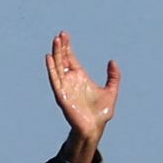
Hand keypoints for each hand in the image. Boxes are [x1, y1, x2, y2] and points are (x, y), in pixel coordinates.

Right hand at [46, 30, 119, 162]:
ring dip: (56, 54)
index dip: (68, 47)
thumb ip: (113, 77)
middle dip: (61, 47)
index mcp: (80, 77)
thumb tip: (112, 62)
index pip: (71, 58)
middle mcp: (70, 80)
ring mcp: (65, 87)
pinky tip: (49, 58)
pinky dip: (51, 69)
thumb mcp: (111, 91)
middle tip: (60, 34)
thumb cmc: (101, 113)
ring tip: (55, 41)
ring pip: (58, 67)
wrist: (95, 128)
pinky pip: (55, 80)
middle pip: (63, 59)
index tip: (65, 35)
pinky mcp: (61, 95)